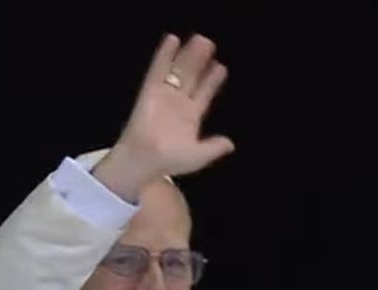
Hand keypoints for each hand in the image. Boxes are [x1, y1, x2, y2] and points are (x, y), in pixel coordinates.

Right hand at [94, 34, 234, 199]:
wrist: (147, 159)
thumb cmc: (171, 161)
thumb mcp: (199, 156)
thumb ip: (215, 147)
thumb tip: (230, 143)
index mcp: (190, 117)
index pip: (204, 94)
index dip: (212, 81)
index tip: (221, 68)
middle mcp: (178, 104)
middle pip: (192, 77)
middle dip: (201, 62)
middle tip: (209, 44)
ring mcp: (164, 96)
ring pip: (179, 70)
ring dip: (188, 55)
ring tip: (200, 39)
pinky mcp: (150, 91)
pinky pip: (158, 69)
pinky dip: (165, 55)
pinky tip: (172, 40)